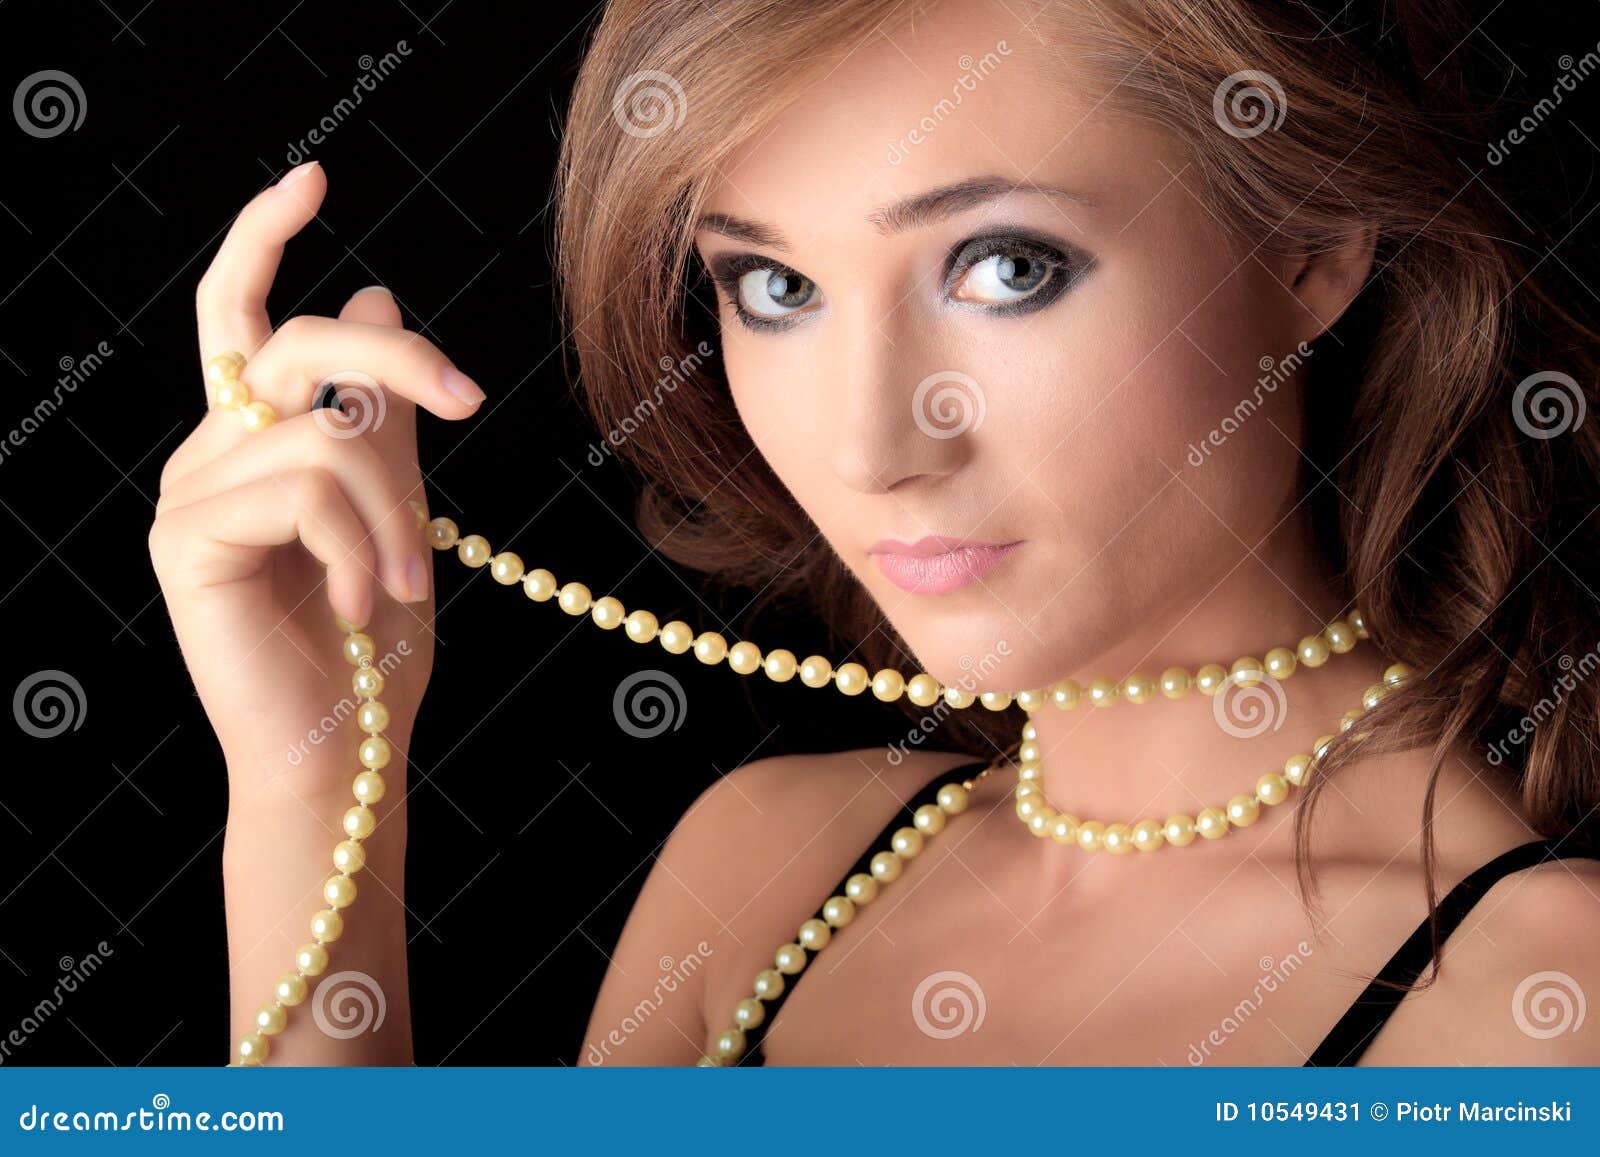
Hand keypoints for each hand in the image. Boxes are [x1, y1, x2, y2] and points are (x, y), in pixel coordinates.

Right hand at [148, 161, 484, 798]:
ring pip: (324, 434)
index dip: (264, 238)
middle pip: (293, 344)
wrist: (342, 747)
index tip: (314, 177)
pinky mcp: (183, 541)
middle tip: (469, 396)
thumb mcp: (395, 508)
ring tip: (409, 581)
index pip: (243, 318)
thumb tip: (376, 295)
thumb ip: (381, 414)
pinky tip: (368, 606)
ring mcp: (188, 497)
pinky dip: (364, 546)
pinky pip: (304, 491)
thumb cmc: (373, 642)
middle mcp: (210, 455)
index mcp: (254, 442)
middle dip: (394, 356)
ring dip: (396, 511)